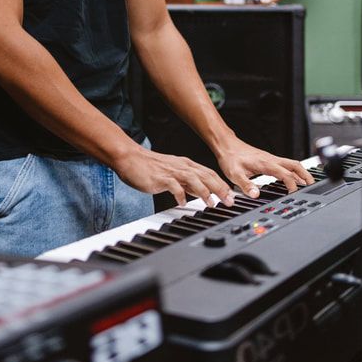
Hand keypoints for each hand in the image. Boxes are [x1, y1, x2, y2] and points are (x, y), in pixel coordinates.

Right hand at [115, 145, 234, 207]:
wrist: (130, 158)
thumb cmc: (150, 167)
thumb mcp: (173, 174)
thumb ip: (187, 183)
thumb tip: (200, 193)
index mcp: (186, 165)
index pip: (209, 174)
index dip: (222, 184)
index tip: (231, 196)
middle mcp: (181, 166)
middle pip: (205, 176)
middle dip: (220, 189)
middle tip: (229, 201)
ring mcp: (171, 171)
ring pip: (193, 179)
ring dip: (204, 191)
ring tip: (211, 203)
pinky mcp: (160, 177)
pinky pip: (173, 186)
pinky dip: (180, 194)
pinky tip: (183, 203)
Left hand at [216, 135, 314, 198]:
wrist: (227, 145)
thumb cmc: (231, 158)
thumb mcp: (234, 174)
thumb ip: (245, 185)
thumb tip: (256, 195)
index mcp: (265, 163)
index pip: (285, 174)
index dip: (292, 185)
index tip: (293, 194)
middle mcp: (271, 159)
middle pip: (295, 165)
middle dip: (305, 175)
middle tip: (312, 186)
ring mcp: (271, 158)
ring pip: (292, 164)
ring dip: (301, 173)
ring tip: (307, 183)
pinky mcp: (268, 159)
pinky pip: (286, 164)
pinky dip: (293, 171)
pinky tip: (292, 177)